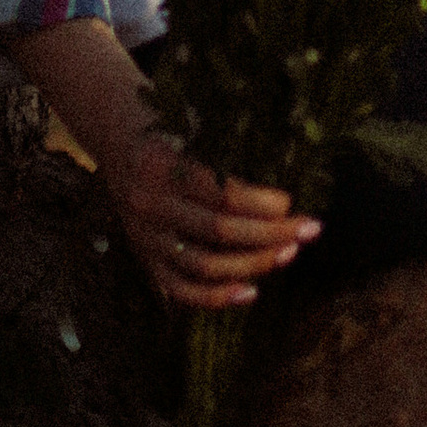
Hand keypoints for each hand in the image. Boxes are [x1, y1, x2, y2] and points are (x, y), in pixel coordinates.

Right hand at [102, 115, 319, 312]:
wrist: (118, 147)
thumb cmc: (170, 134)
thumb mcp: (191, 129)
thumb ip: (226, 150)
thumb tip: (281, 183)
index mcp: (162, 167)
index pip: (219, 193)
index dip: (259, 203)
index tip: (290, 203)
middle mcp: (151, 205)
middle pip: (218, 230)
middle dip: (270, 233)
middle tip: (308, 229)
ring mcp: (148, 239)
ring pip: (204, 264)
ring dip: (253, 263)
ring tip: (289, 253)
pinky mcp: (147, 262)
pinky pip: (182, 289)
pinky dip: (217, 297)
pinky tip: (251, 292)